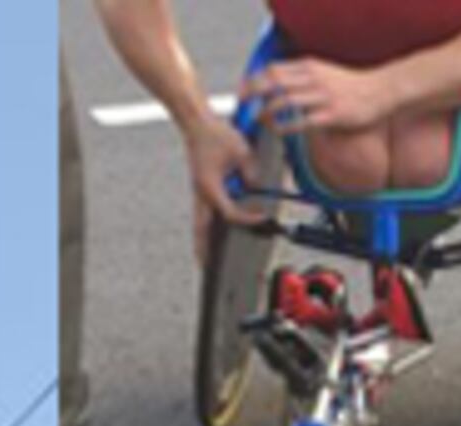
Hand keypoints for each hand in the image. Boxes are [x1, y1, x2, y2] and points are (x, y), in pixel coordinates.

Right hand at [180, 109, 269, 245]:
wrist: (197, 123)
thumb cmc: (216, 135)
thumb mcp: (241, 151)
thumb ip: (251, 172)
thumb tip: (256, 187)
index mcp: (210, 187)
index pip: (231, 212)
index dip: (248, 217)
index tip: (263, 216)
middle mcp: (202, 194)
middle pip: (201, 229)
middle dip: (203, 248)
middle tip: (205, 266)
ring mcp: (199, 192)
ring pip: (199, 223)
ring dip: (201, 240)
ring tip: (203, 258)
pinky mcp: (200, 188)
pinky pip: (203, 213)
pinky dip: (205, 226)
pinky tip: (210, 233)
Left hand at [244, 55, 394, 139]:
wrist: (382, 90)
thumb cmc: (352, 85)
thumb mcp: (325, 73)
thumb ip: (304, 79)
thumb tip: (281, 90)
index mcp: (310, 67)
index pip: (273, 69)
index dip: (254, 80)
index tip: (243, 92)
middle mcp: (314, 78)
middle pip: (274, 81)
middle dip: (253, 93)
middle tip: (242, 105)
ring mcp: (323, 97)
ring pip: (285, 100)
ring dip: (267, 111)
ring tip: (258, 120)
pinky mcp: (332, 115)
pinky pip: (303, 121)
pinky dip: (286, 127)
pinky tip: (278, 132)